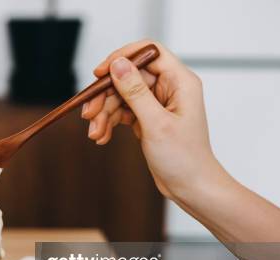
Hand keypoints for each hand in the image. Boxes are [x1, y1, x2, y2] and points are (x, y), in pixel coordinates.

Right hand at [81, 39, 224, 200]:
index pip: (148, 52)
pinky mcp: (148, 118)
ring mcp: (157, 103)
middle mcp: (169, 88)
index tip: (99, 72)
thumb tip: (118, 65)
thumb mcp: (156, 123)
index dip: (122, 57)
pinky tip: (102, 136)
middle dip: (105, 96)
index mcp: (180, 81)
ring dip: (104, 113)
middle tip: (89, 113)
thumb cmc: (184, 158)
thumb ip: (135, 92)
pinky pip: (122, 111)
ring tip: (95, 133)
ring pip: (121, 96)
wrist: (191, 186)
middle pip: (128, 77)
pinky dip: (109, 122)